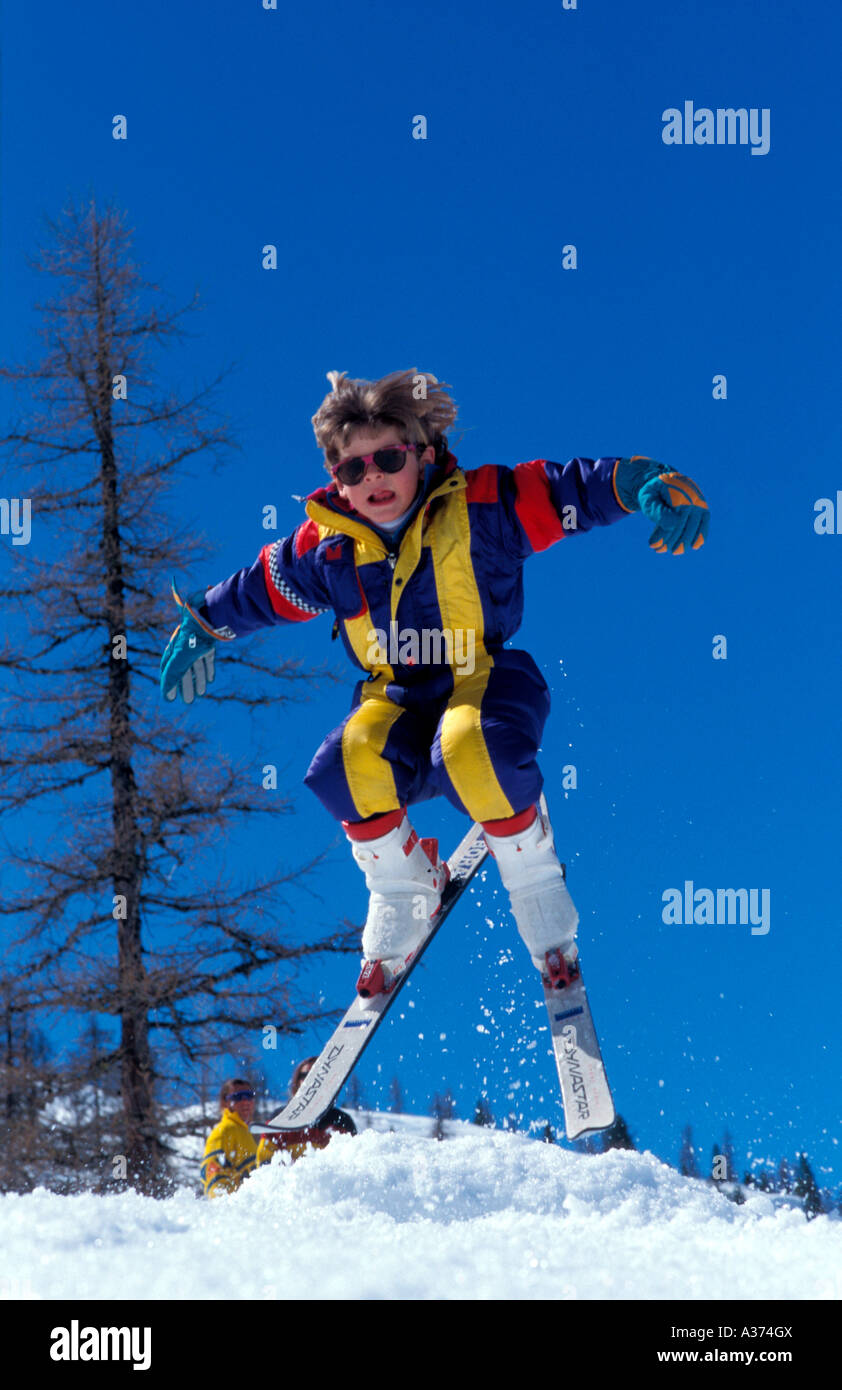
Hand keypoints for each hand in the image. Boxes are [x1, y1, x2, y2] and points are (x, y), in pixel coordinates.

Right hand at [160, 580, 217, 703]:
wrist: (211, 619)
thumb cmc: (192, 639)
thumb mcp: (179, 660)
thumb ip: (172, 677)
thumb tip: (165, 696)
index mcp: (173, 650)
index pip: (168, 670)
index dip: (169, 684)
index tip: (171, 698)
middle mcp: (184, 647)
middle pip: (183, 670)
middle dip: (185, 686)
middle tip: (188, 701)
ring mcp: (197, 645)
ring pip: (196, 666)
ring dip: (198, 680)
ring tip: (201, 694)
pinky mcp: (208, 643)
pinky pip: (207, 658)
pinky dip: (208, 670)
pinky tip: (210, 680)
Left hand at [638, 472, 708, 553]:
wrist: (666, 481)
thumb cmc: (654, 492)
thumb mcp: (648, 499)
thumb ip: (658, 511)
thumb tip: (673, 526)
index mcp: (677, 493)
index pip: (671, 520)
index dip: (663, 535)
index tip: (651, 545)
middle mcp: (691, 497)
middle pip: (683, 526)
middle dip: (671, 542)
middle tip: (658, 550)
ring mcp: (699, 503)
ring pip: (694, 528)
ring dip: (683, 543)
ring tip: (672, 551)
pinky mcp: (703, 508)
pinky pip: (704, 524)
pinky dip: (700, 537)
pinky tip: (693, 546)